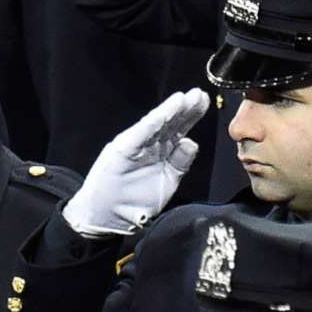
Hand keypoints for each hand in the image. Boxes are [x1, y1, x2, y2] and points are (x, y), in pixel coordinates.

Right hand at [63, 89, 208, 237]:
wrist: (106, 217)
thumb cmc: (134, 203)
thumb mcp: (166, 182)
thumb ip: (180, 164)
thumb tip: (192, 143)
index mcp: (159, 152)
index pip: (178, 130)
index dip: (191, 116)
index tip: (204, 102)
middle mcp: (148, 146)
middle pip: (170, 124)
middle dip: (186, 109)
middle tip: (200, 95)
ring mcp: (135, 146)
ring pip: (157, 125)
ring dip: (171, 111)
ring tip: (186, 98)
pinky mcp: (123, 151)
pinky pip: (141, 134)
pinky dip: (153, 122)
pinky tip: (165, 112)